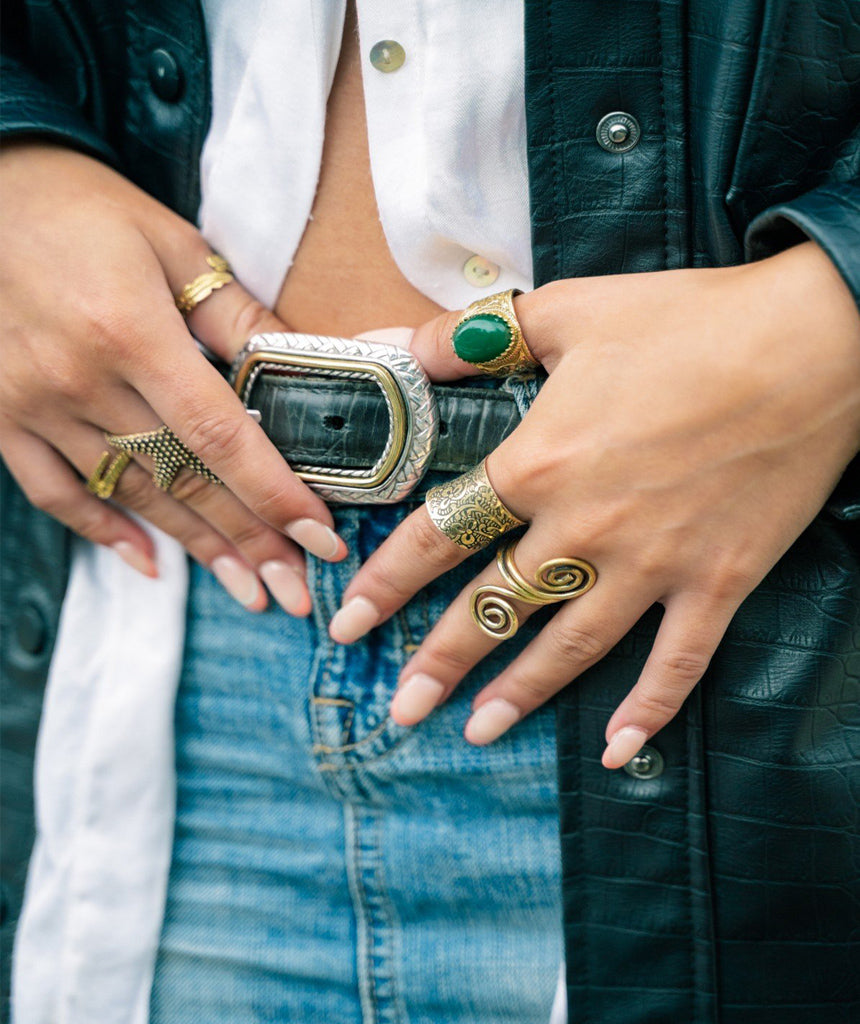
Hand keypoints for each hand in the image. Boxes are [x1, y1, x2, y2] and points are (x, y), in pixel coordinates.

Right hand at [0, 143, 346, 614]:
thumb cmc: (78, 207)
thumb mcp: (167, 240)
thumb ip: (233, 310)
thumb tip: (302, 364)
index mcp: (131, 332)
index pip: (219, 435)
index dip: (273, 494)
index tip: (318, 539)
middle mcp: (82, 381)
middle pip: (182, 481)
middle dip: (247, 542)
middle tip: (295, 592)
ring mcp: (35, 406)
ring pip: (130, 497)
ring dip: (194, 549)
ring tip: (246, 591)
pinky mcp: (1, 416)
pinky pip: (55, 492)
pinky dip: (102, 530)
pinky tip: (148, 562)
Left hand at [331, 242, 859, 766]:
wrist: (813, 344)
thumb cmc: (689, 321)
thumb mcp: (567, 312)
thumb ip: (468, 340)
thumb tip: (391, 349)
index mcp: (540, 465)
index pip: (438, 538)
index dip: (386, 585)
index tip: (349, 626)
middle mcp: (585, 528)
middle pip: (493, 609)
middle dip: (439, 664)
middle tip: (400, 710)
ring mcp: (654, 565)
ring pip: (569, 648)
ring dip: (520, 695)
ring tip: (477, 731)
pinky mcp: (718, 582)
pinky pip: (677, 663)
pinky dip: (648, 710)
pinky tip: (614, 749)